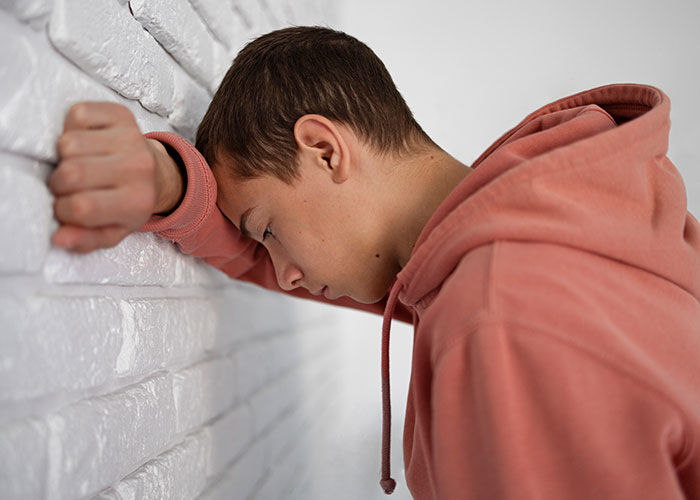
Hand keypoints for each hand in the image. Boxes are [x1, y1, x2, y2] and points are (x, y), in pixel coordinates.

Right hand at [49, 102, 182, 252]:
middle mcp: (138, 168)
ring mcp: (131, 139)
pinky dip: (70, 127)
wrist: (158, 175)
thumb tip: (59, 238)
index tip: (67, 209)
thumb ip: (86, 240)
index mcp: (137, 202)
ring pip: (68, 143)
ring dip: (63, 156)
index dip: (63, 210)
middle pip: (71, 173)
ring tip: (78, 164)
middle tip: (71, 187)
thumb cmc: (129, 204)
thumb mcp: (113, 231)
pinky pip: (77, 113)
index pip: (82, 207)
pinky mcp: (121, 115)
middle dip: (60, 184)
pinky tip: (84, 143)